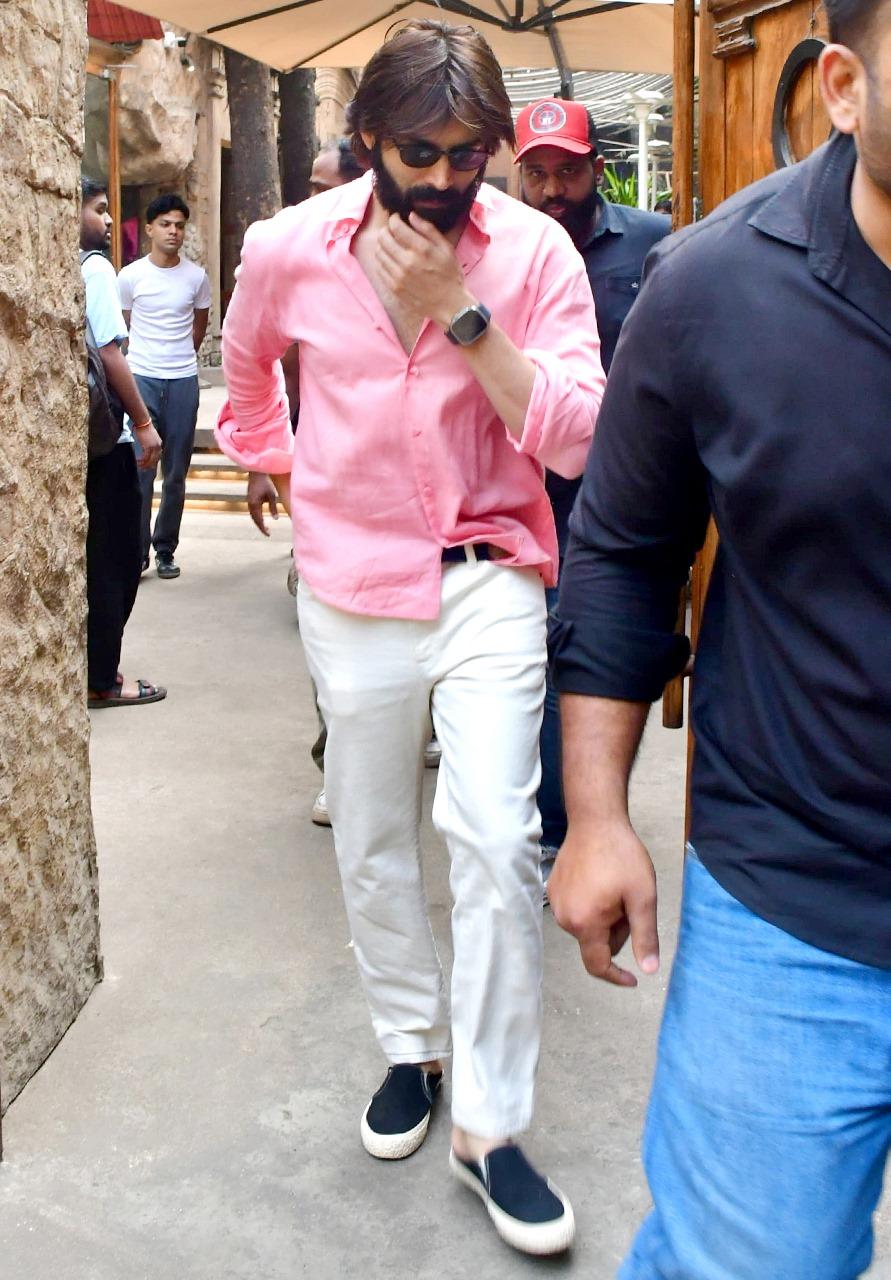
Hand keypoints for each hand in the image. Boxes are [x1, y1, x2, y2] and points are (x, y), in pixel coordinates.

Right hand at [133, 421, 160, 469]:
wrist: (143, 422)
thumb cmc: (144, 428)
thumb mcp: (149, 437)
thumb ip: (149, 444)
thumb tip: (145, 450)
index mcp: (159, 444)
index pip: (158, 456)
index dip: (153, 463)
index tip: (148, 466)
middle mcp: (158, 446)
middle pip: (155, 460)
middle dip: (148, 465)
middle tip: (143, 469)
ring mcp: (154, 447)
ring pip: (150, 460)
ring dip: (144, 464)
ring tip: (139, 466)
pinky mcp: (148, 447)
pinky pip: (146, 457)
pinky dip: (142, 460)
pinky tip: (138, 461)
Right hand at [247, 471, 279, 535]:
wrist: (256, 473)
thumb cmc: (265, 483)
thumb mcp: (272, 495)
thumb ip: (273, 507)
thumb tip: (275, 519)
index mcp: (254, 505)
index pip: (259, 520)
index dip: (263, 528)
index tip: (269, 535)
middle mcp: (250, 505)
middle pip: (255, 520)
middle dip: (261, 527)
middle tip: (268, 533)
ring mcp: (249, 502)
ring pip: (253, 516)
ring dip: (258, 522)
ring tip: (265, 528)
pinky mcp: (250, 499)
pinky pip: (253, 511)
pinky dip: (257, 517)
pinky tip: (261, 518)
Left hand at [375, 213, 469, 327]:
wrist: (449, 305)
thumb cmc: (450, 275)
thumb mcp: (446, 248)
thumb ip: (428, 230)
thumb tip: (411, 215)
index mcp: (421, 249)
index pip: (395, 227)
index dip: (394, 219)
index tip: (397, 219)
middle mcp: (406, 262)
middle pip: (383, 238)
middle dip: (386, 231)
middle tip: (392, 232)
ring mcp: (398, 276)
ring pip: (379, 252)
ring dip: (382, 245)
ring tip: (391, 245)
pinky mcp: (394, 287)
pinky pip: (380, 268)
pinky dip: (382, 260)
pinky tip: (391, 260)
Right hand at [548, 819, 659, 987]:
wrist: (595, 821)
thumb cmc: (622, 857)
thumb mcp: (643, 898)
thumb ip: (645, 936)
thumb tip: (649, 970)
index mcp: (585, 923)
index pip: (597, 965)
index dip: (616, 977)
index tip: (634, 979)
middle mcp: (564, 918)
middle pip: (595, 943)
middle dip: (615, 931)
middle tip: (629, 902)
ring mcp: (555, 903)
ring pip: (586, 926)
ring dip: (603, 918)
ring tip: (614, 888)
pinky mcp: (552, 889)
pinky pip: (576, 910)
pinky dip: (591, 905)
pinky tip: (600, 881)